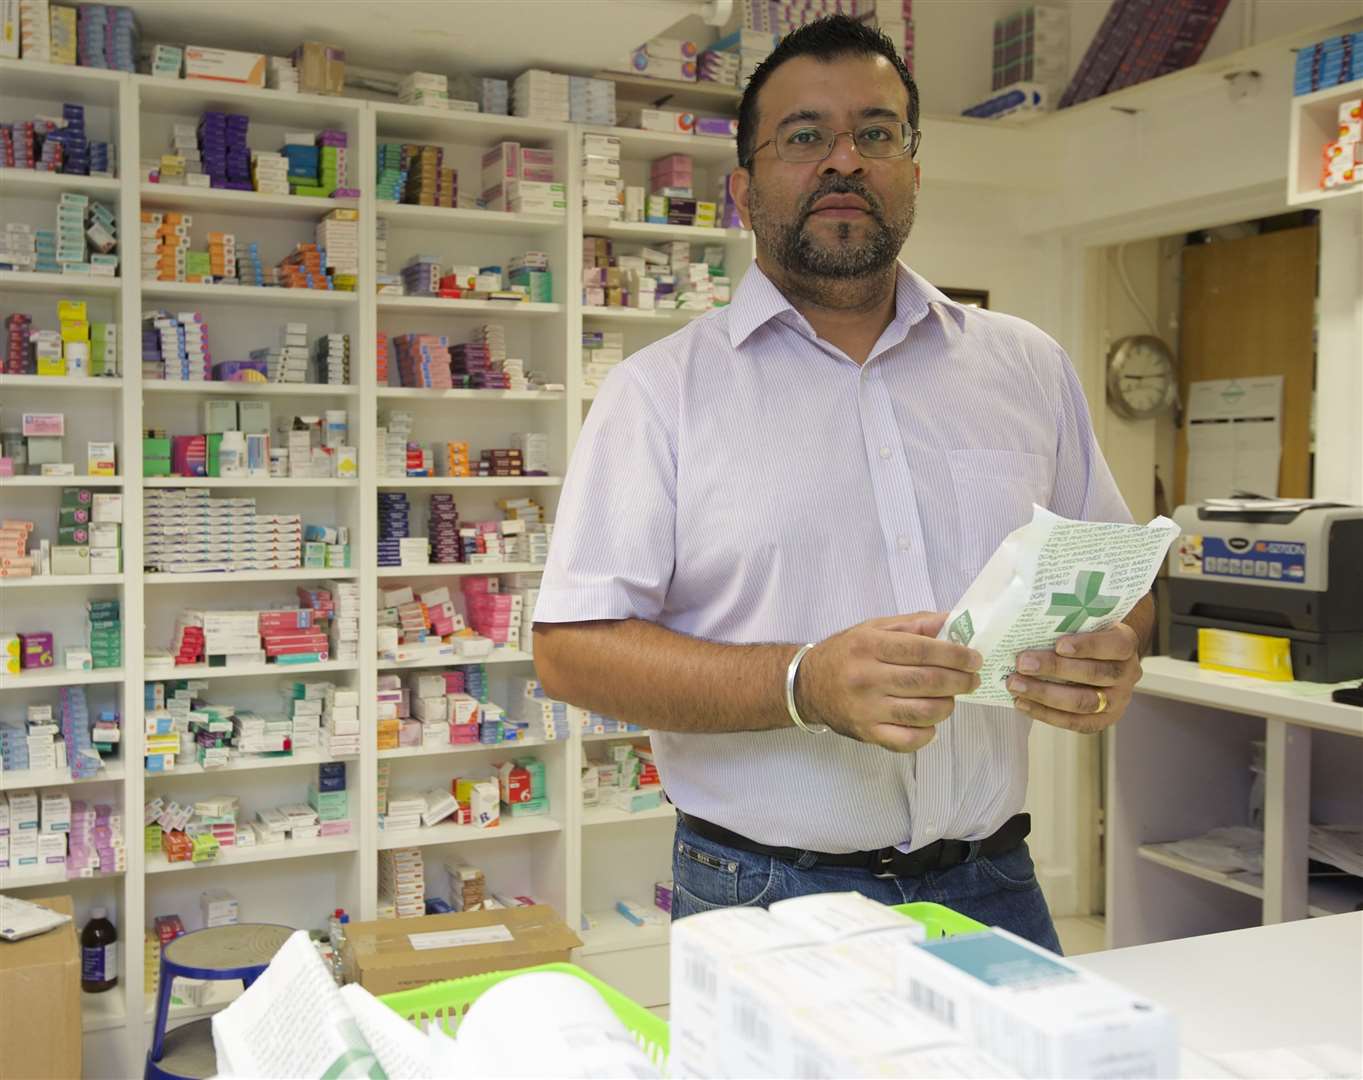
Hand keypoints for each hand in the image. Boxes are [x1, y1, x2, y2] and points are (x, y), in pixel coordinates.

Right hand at [795, 612, 983, 752]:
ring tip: (951, 698)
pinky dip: (928, 732)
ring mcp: (866, 709)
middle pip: (926, 681)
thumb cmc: (846, 653)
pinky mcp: (866, 733)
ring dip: (948, 705)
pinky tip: (930, 721)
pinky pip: (908, 740)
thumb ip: (914, 624)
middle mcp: (866, 678)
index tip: (974, 658)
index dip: (954, 655)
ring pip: (922, 712)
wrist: (807, 685)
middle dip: (959, 681)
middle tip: (972, 679)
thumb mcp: (873, 628)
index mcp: (868, 646)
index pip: (921, 650)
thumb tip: (953, 620)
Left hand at [1008, 623, 1141, 732]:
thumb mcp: (1088, 623)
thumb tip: (1029, 628)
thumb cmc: (1089, 636)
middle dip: (1054, 669)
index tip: (1058, 645)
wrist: (1108, 659)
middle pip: (1093, 674)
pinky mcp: (1103, 720)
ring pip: (1083, 702)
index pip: (1113, 645)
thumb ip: (1069, 624)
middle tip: (1022, 664)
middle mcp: (1127, 674)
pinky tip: (1023, 703)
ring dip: (1044, 694)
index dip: (1087, 646)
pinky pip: (1074, 722)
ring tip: (1015, 685)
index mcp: (1126, 644)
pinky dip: (1045, 713)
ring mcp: (1118, 700)